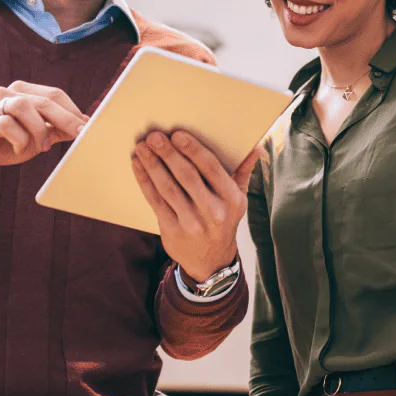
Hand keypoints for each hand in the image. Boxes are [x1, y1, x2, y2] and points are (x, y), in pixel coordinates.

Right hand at [0, 82, 88, 187]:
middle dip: (66, 119)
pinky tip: (19, 149)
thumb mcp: (35, 138)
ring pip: (24, 107)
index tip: (89, 127)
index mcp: (22, 92)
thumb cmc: (3, 145)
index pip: (54, 94)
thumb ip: (56, 130)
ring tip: (41, 147)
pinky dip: (19, 139)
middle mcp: (7, 93)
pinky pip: (6, 124)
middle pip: (44, 100)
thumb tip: (85, 126)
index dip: (73, 111)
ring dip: (38, 130)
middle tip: (81, 135)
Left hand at [131, 130, 262, 281]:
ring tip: (142, 147)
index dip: (193, 150)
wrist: (211, 260)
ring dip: (152, 165)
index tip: (177, 135)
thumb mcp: (239, 198)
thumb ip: (244, 171)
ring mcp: (191, 223)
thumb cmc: (224, 219)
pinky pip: (155, 201)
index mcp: (231, 199)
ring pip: (168, 188)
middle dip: (169, 154)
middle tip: (154, 136)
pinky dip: (145, 181)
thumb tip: (257, 147)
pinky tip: (138, 165)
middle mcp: (213, 211)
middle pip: (187, 176)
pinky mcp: (172, 231)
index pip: (211, 169)